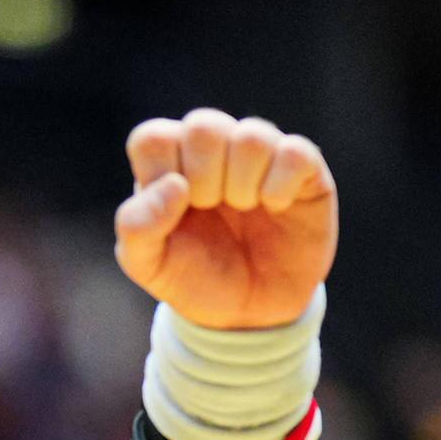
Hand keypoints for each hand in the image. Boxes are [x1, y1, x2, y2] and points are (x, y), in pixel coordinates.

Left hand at [114, 109, 335, 329]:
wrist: (249, 312)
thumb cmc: (194, 277)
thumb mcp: (149, 265)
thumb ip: (137, 226)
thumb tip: (175, 185)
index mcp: (170, 163)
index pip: (152, 138)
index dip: (159, 177)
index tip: (173, 213)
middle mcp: (215, 149)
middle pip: (203, 127)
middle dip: (203, 179)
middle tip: (210, 209)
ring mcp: (260, 155)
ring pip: (251, 136)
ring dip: (242, 185)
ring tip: (244, 209)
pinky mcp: (304, 168)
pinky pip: (294, 152)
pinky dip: (279, 185)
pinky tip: (275, 207)